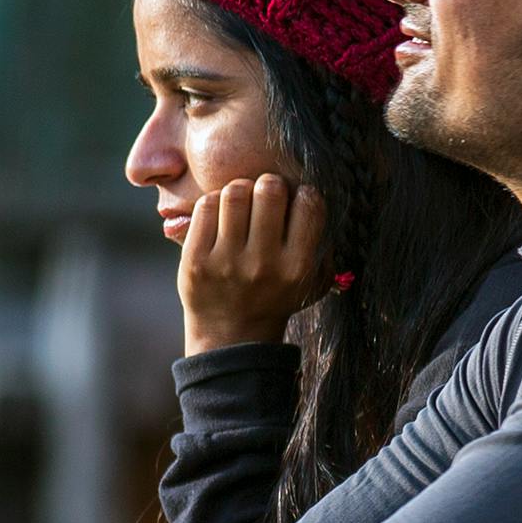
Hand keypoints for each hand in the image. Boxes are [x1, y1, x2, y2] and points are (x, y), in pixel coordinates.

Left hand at [179, 172, 328, 352]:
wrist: (231, 337)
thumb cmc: (276, 299)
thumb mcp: (312, 283)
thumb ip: (325, 247)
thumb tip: (318, 200)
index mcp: (297, 267)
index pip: (309, 203)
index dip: (303, 194)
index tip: (294, 203)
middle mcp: (263, 265)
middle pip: (270, 189)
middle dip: (269, 185)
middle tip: (264, 198)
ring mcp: (227, 263)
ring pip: (235, 192)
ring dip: (240, 190)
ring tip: (241, 204)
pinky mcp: (196, 261)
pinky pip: (206, 206)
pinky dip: (214, 203)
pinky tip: (220, 216)